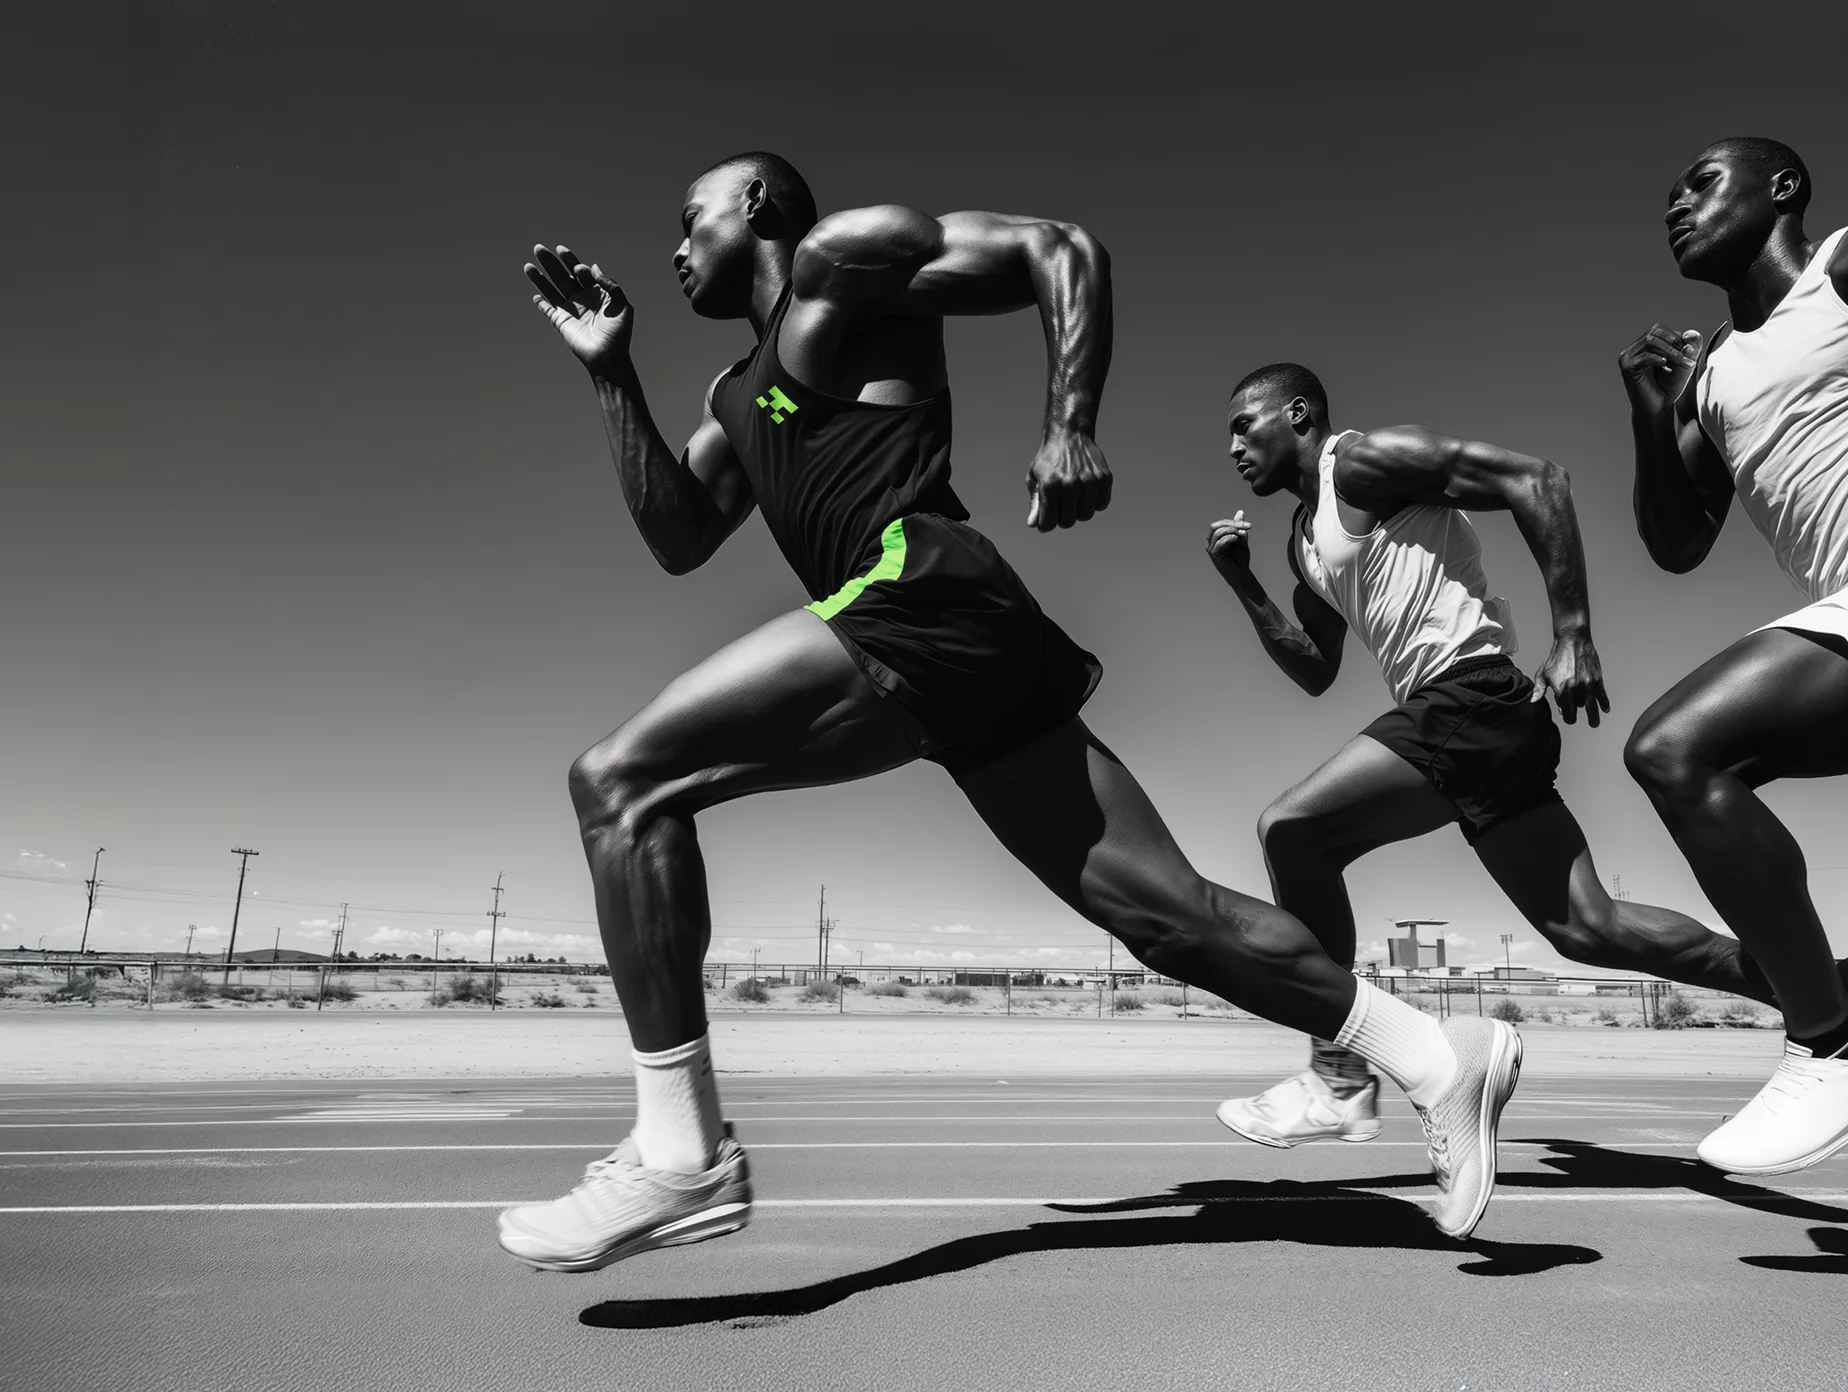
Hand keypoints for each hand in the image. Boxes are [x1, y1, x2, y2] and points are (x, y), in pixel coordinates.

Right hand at [525, 244, 632, 374]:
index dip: (572, 262)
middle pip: (562, 275)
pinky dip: (541, 303)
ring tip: (529, 265)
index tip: (572, 262)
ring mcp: (570, 309)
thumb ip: (610, 285)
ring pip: (551, 289)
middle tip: (539, 249)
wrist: (608, 357)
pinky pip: (547, 309)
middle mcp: (580, 297)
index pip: (580, 271)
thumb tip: (593, 267)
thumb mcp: (622, 306)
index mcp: (595, 291)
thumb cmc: (618, 333)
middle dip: (551, 262)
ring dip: (539, 277)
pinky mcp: (560, 322)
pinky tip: (535, 295)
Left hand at [1025, 430, 1111, 530]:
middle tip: (1060, 505)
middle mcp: (1071, 486)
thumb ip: (1035, 503)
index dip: (1045, 524)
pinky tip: (1086, 491)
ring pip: (1086, 516)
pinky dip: (1094, 503)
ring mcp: (1090, 483)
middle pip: (1068, 522)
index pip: (1048, 524)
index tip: (1046, 519)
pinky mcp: (1104, 479)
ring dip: (1079, 511)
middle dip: (1062, 517)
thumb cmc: (1049, 458)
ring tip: (1074, 496)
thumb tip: (1033, 524)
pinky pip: (1101, 505)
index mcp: (1051, 486)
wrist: (1069, 434)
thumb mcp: (1035, 478)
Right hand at [1205, 513, 1252, 578]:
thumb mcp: (1241, 538)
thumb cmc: (1240, 557)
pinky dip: (1228, 538)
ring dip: (1232, 531)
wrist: (1241, 573)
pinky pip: (1219, 542)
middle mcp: (1210, 542)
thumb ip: (1239, 526)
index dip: (1234, 522)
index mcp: (1215, 537)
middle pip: (1216, 526)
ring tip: (1242, 535)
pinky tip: (1236, 539)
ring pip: (1218, 532)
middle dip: (1232, 524)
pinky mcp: (1214, 555)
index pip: (1220, 524)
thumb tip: (1240, 512)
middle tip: (1245, 527)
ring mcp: (1211, 548)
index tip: (1248, 525)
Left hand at [1533, 630, 1609, 726]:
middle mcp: (1576, 689)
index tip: (1568, 715)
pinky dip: (1604, 703)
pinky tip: (1605, 709)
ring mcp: (1588, 684)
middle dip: (1582, 716)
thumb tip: (1533, 701)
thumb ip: (1539, 689)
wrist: (1572, 642)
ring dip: (1594, 716)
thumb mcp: (1543, 673)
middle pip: (1580, 710)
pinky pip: (1603, 695)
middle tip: (1588, 723)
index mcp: (1562, 689)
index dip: (1568, 716)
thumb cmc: (1556, 658)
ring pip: (1593, 706)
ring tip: (1594, 722)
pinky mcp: (1597, 679)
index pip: (1567, 712)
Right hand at [1618, 323, 1700, 416]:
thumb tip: (1690, 334)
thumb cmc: (1669, 386)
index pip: (1659, 330)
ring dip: (1669, 351)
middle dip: (1673, 344)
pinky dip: (1658, 358)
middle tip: (1685, 358)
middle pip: (1654, 333)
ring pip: (1650, 341)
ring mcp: (1628, 357)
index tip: (1688, 354)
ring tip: (1679, 362)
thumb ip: (1691, 347)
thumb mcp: (1685, 363)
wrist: (1658, 407)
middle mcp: (1634, 349)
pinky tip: (1665, 365)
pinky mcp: (1627, 368)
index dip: (1676, 338)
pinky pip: (1644, 356)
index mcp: (1644, 346)